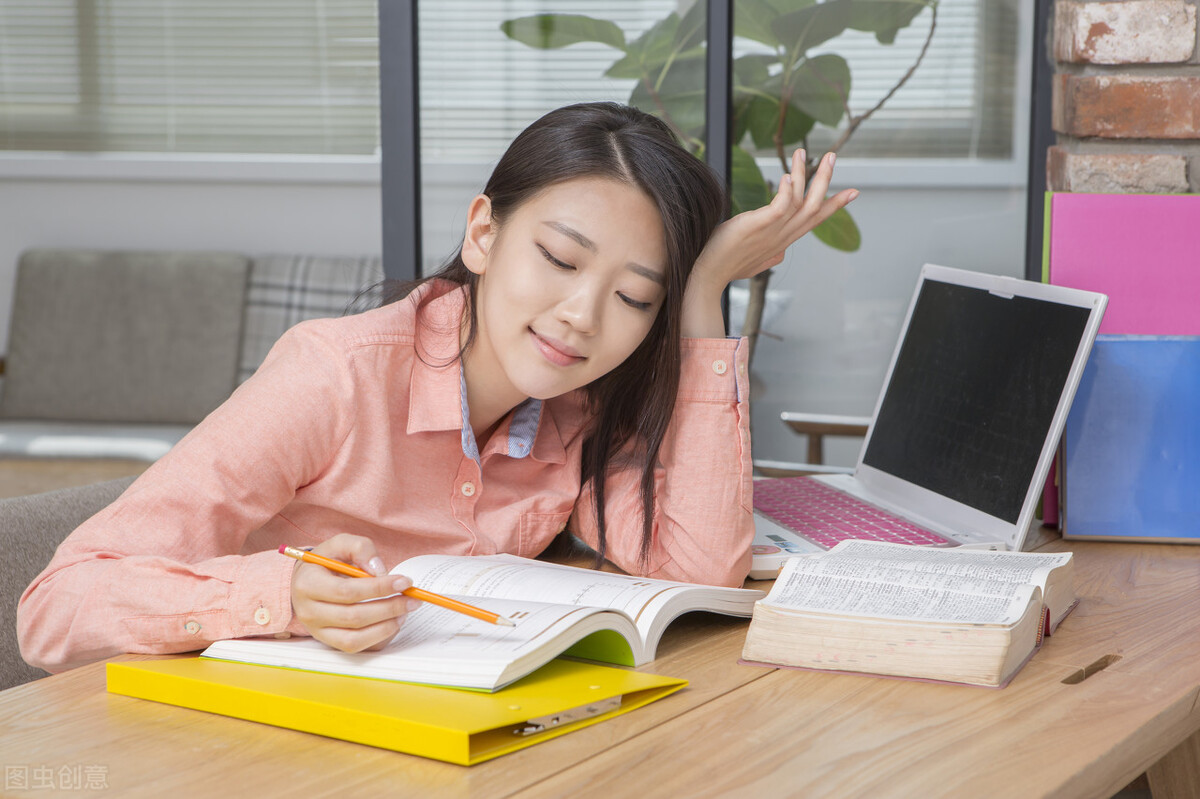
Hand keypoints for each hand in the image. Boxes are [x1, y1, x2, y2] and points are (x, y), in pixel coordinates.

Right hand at [289, 533, 420, 652]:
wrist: (306, 581)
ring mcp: (318, 631)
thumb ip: (360, 548)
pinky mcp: (329, 642)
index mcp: (308, 584)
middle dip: (389, 608)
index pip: (348, 591)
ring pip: (355, 638)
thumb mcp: (340, 544)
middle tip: (413, 599)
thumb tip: (380, 572)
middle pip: (354, 617)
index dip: (379, 588)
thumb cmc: (326, 561)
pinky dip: (379, 637)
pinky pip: (357, 647)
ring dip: (386, 626)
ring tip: (405, 611)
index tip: (404, 582)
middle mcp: (309, 612)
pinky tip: (393, 622)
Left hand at [682, 149, 858, 337]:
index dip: (834, 205)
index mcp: (784, 240)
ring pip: (800, 202)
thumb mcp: (758, 261)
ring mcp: (771, 232)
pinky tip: (787, 176)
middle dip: (825, 180)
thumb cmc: (729, 267)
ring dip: (803, 175)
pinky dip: (786, 191)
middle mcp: (783, 236)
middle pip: (814, 206)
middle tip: (832, 156)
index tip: (853, 191)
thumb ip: (773, 254)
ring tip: (802, 152)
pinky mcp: (756, 227)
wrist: (707, 277)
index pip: (814, 220)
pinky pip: (779, 207)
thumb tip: (781, 253)